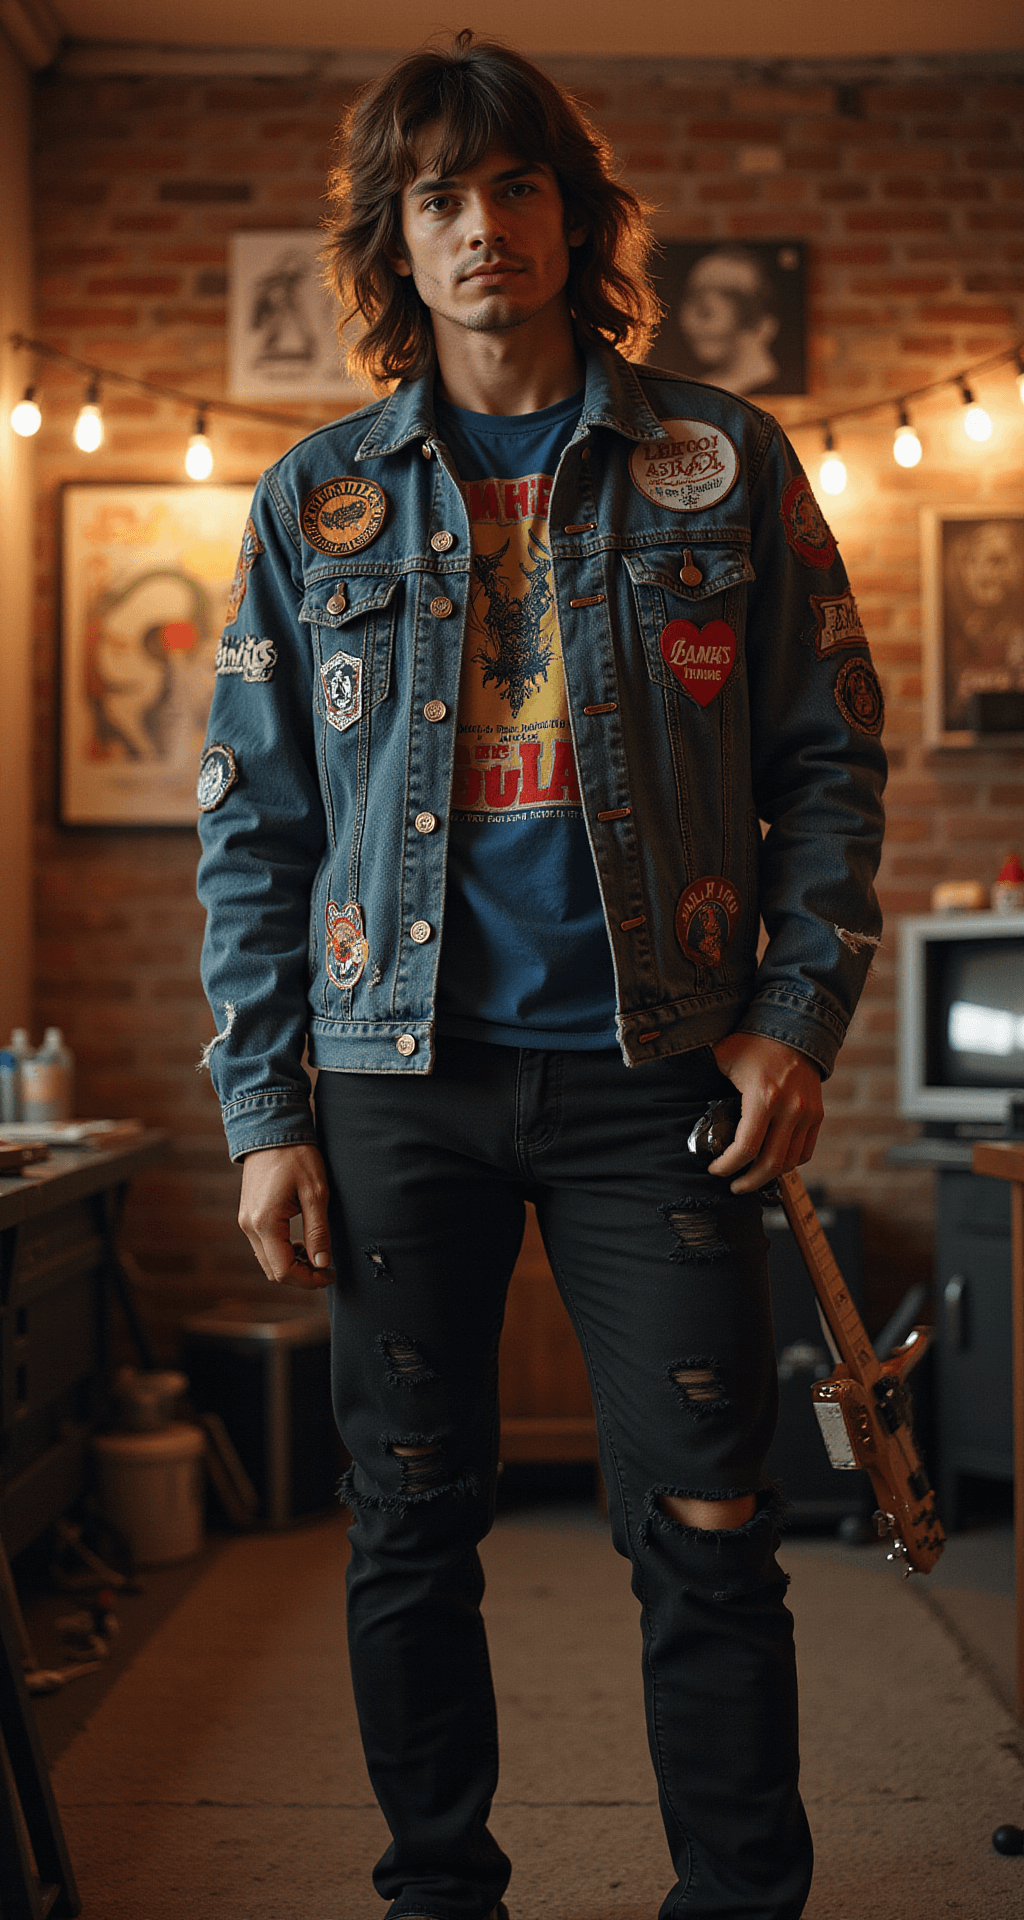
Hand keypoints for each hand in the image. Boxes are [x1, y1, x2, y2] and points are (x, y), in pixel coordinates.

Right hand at [237, 1144, 333, 1286]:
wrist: (271, 1129)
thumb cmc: (297, 1156)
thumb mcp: (316, 1193)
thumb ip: (318, 1232)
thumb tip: (322, 1264)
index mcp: (265, 1223)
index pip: (284, 1271)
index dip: (309, 1280)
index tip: (331, 1274)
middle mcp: (249, 1226)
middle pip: (273, 1271)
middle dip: (300, 1276)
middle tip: (326, 1267)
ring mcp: (244, 1221)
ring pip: (267, 1261)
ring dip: (291, 1264)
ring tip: (315, 1251)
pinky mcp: (247, 1215)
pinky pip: (263, 1246)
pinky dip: (281, 1252)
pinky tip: (300, 1241)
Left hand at [707, 1033, 823, 1193]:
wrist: (796, 1028)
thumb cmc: (754, 1042)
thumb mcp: (723, 1056)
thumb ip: (706, 1079)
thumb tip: (680, 1095)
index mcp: (764, 1097)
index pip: (746, 1148)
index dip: (727, 1166)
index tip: (715, 1170)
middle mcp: (790, 1109)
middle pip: (771, 1164)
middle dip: (748, 1182)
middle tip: (733, 1187)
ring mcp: (807, 1114)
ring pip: (790, 1162)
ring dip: (769, 1176)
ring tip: (751, 1178)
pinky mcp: (817, 1115)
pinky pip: (805, 1152)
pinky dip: (789, 1163)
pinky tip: (772, 1163)